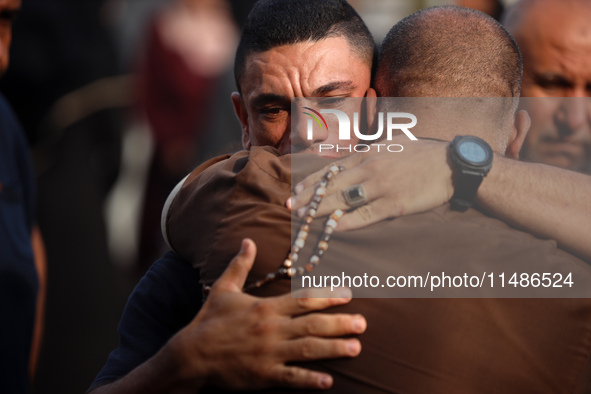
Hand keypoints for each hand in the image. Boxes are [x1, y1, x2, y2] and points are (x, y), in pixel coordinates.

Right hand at [169, 239, 365, 390]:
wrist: (190, 355)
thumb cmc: (209, 321)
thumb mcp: (224, 289)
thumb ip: (240, 265)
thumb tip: (248, 241)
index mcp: (265, 308)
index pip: (303, 299)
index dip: (327, 295)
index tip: (348, 294)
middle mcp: (271, 329)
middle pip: (312, 324)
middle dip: (340, 322)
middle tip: (363, 324)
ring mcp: (269, 353)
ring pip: (308, 349)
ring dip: (333, 348)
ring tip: (356, 348)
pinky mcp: (263, 375)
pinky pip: (291, 377)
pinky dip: (310, 380)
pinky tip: (329, 381)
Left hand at [288, 139, 453, 229]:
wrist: (451, 164)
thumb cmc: (421, 154)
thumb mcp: (391, 144)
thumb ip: (369, 153)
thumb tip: (350, 159)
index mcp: (367, 154)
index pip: (331, 169)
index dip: (311, 181)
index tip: (295, 190)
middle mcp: (369, 169)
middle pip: (331, 185)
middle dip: (307, 197)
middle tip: (289, 207)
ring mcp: (381, 187)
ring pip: (342, 201)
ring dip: (319, 211)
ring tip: (302, 219)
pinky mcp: (394, 204)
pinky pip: (363, 216)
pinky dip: (345, 223)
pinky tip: (331, 229)